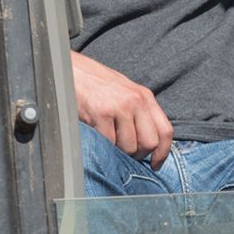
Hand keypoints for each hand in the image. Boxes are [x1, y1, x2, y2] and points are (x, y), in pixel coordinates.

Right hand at [71, 51, 173, 165]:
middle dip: (139, 155)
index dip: (163, 153)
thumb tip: (149, 142)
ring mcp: (118, 107)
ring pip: (129, 147)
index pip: (165, 131)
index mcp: (144, 96)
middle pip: (150, 143)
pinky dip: (104, 147)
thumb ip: (139, 112)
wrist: (68, 68)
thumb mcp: (124, 91)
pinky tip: (97, 136)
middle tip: (128, 155)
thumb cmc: (95, 83)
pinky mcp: (100, 113)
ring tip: (109, 141)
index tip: (156, 164)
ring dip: (120, 152)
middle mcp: (135, 101)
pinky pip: (109, 143)